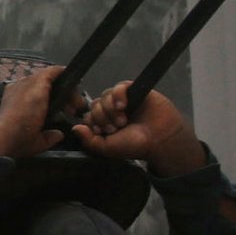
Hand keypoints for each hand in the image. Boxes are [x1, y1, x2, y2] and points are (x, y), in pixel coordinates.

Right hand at [0, 66, 67, 160]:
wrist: (6, 138)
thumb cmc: (16, 141)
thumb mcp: (35, 140)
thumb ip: (48, 136)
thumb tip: (59, 134)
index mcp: (15, 99)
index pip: (36, 93)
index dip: (51, 99)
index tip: (63, 110)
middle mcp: (19, 87)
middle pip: (44, 84)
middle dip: (61, 94)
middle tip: (71, 108)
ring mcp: (27, 83)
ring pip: (51, 78)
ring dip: (65, 88)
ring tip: (75, 102)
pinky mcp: (37, 82)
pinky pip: (53, 72)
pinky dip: (63, 74)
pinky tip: (74, 80)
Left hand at [75, 82, 205, 175]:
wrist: (160, 138)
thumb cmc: (135, 145)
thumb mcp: (107, 148)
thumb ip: (89, 140)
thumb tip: (74, 128)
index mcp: (104, 124)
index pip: (88, 116)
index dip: (92, 123)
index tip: (104, 132)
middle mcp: (111, 111)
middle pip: (94, 105)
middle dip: (102, 117)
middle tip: (116, 128)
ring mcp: (122, 100)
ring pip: (105, 95)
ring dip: (110, 109)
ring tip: (123, 120)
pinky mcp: (134, 91)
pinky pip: (119, 86)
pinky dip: (118, 95)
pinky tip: (123, 105)